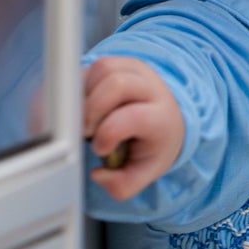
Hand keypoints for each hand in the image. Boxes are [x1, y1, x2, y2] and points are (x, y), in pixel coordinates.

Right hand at [83, 55, 182, 200]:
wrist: (164, 118)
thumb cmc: (150, 145)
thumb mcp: (143, 171)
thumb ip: (123, 185)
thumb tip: (99, 176)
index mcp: (162, 117)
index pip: (134, 117)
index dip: (109, 133)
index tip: (100, 149)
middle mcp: (152, 88)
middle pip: (117, 84)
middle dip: (92, 110)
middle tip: (87, 132)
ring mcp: (136, 71)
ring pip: (102, 70)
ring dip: (86, 96)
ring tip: (88, 119)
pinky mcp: (119, 63)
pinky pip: (93, 65)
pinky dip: (83, 85)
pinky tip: (86, 105)